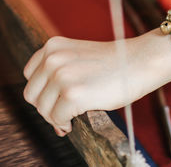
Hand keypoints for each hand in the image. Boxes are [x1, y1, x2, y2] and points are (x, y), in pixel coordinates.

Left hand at [23, 34, 170, 135]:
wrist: (140, 62)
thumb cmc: (115, 64)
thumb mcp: (79, 57)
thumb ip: (60, 71)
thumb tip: (47, 105)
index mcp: (53, 46)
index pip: (30, 75)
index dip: (42, 92)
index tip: (55, 100)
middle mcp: (53, 58)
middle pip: (32, 94)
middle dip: (47, 107)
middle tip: (63, 113)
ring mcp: (62, 75)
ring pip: (43, 109)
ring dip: (55, 117)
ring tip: (71, 116)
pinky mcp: (73, 94)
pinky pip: (57, 118)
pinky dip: (65, 123)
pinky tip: (75, 120)